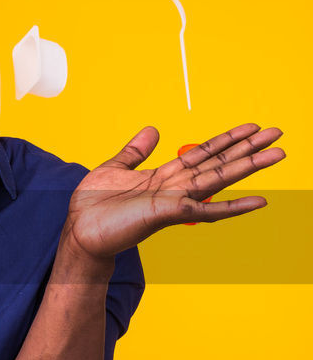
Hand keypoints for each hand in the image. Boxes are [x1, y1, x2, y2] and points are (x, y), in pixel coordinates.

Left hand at [62, 124, 285, 261]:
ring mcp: (175, 200)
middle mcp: (175, 187)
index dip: (227, 139)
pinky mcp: (169, 214)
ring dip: (249, 167)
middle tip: (279, 133)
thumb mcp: (114, 168)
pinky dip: (232, 206)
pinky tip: (258, 201)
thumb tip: (152, 129)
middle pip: (219, 162)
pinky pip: (206, 211)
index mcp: (164, 175)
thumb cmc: (93, 206)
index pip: (203, 153)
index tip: (252, 127)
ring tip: (278, 154)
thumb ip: (135, 151)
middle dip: (248, 148)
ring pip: (219, 179)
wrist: (80, 232)